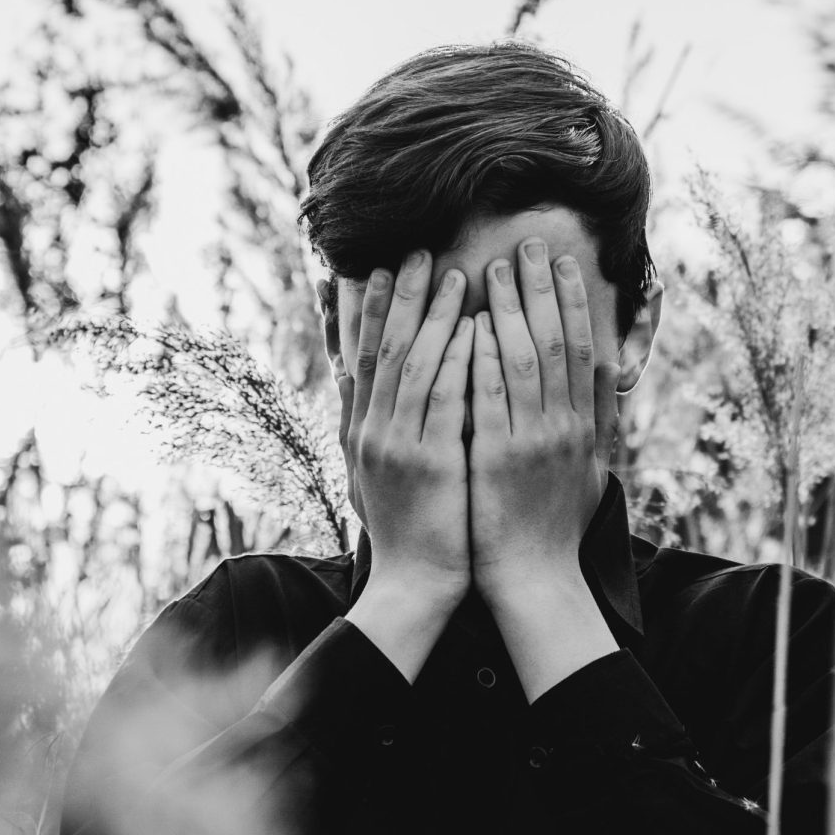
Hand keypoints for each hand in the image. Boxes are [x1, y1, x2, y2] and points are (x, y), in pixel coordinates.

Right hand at [338, 249, 473, 611]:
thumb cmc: (407, 528)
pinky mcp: (428, 462)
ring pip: (414, 365)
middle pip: (386, 350)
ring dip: (433, 315)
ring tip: (453, 273)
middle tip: (417, 252)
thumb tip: (369, 386)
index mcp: (362, 433)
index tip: (382, 270)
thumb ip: (375, 428)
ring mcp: (397, 445)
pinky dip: (457, 358)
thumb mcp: (376, 475)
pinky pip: (444, 398)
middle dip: (402, 298)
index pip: (364, 358)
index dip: (371, 312)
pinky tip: (472, 326)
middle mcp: (372, 431)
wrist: (414, 582)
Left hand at [468, 237, 619, 603]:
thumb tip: (601, 391)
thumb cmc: (555, 527)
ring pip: (524, 360)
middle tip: (526, 244)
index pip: (582, 351)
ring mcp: (532, 442)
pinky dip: (481, 357)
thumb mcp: (589, 474)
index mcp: (582, 428)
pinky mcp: (496, 458)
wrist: (534, 578)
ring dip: (511, 309)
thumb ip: (592, 429)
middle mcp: (564, 427)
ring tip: (494, 267)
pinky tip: (471, 323)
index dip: (573, 304)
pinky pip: (489, 397)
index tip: (562, 264)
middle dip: (542, 290)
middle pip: (556, 343)